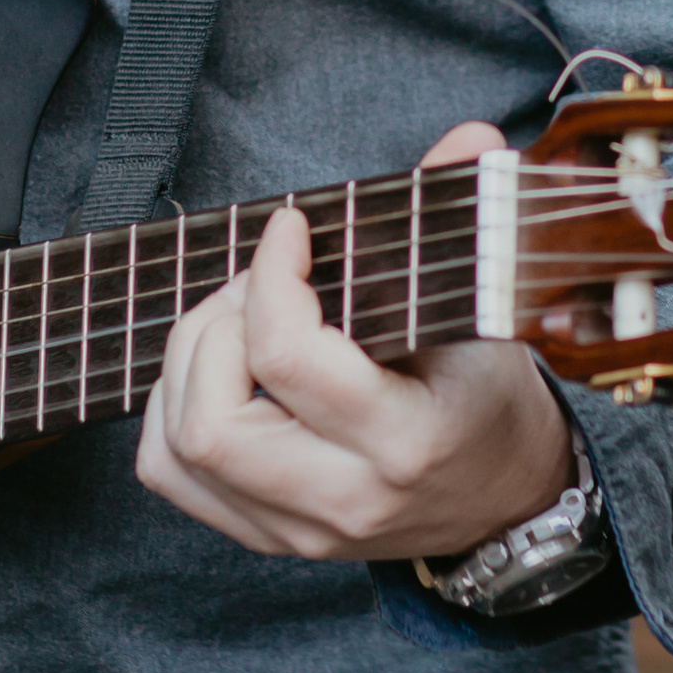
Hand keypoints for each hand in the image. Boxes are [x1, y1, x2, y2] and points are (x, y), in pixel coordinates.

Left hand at [136, 124, 575, 563]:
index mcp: (404, 441)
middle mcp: (343, 499)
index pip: (287, 358)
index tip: (290, 228)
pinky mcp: (266, 536)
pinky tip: (217, 371)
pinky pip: (169, 474)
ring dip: (185, 366)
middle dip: (212, 328)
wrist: (503, 499)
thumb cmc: (487, 396)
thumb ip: (466, 221)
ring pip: (178, 449)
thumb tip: (471, 136)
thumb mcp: (487, 311)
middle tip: (256, 287)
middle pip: (211, 422)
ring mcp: (298, 529)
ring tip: (235, 322)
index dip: (270, 274)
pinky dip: (171, 409)